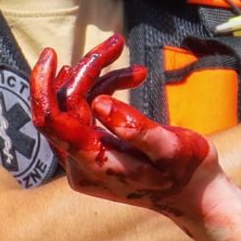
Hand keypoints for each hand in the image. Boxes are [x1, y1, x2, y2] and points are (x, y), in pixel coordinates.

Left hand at [30, 36, 215, 213]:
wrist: (196, 197)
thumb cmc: (188, 172)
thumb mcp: (172, 149)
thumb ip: (137, 129)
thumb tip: (101, 104)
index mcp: (95, 163)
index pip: (51, 121)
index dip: (43, 86)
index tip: (51, 54)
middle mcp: (81, 165)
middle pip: (65, 106)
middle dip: (87, 70)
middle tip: (118, 43)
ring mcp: (86, 160)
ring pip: (76, 106)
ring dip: (100, 78)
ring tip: (135, 66)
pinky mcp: (96, 152)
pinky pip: (88, 114)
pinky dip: (107, 91)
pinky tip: (134, 77)